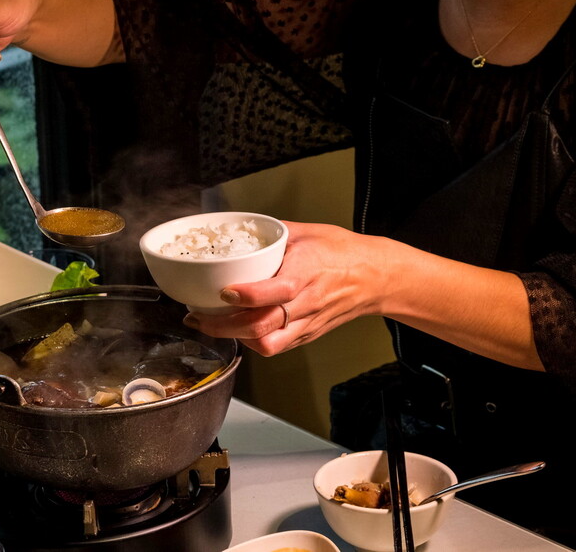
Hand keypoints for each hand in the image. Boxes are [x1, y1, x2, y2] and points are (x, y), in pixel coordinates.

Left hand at [183, 221, 540, 369]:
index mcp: (306, 271)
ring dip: (236, 338)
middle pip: (263, 326)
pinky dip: (253, 342)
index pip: (275, 291)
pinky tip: (238, 330)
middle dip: (225, 326)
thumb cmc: (342, 251)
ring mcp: (307, 322)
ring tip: (213, 326)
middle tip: (199, 317)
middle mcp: (306, 302)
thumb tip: (237, 229)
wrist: (375, 276)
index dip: (246, 296)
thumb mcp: (305, 231)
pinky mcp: (307, 335)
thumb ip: (271, 235)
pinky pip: (276, 346)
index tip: (223, 291)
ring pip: (268, 343)